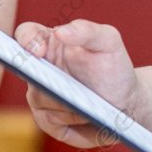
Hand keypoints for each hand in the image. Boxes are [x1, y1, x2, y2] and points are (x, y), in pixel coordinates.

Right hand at [15, 19, 141, 148]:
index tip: (39, 51)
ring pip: (40, 98)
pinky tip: (88, 118)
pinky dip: (71, 121)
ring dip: (67, 103)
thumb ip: (87, 30)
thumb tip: (60, 32)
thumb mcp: (108, 42)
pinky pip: (49, 121)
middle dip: (44, 78)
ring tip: (91, 103)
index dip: (26, 40)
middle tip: (65, 86)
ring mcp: (39, 94)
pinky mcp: (47, 119)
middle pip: (26, 71)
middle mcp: (39, 68)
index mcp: (49, 43)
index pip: (25, 34)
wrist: (126, 101)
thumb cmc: (114, 67)